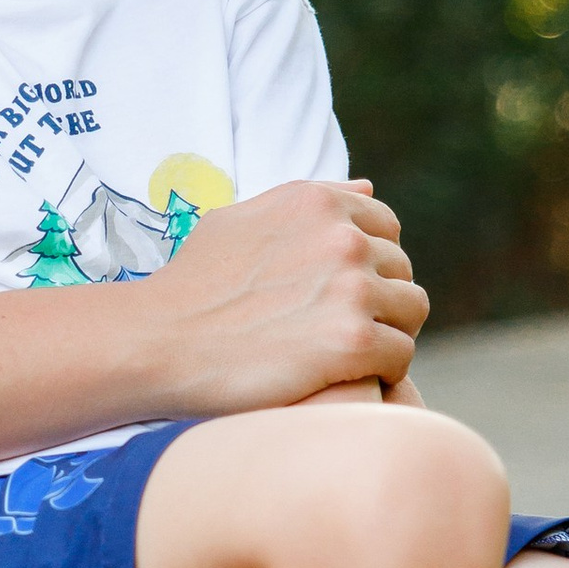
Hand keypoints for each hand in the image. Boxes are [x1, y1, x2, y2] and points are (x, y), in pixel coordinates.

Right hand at [148, 179, 428, 414]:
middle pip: (402, 271)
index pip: (386, 227)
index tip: (340, 293)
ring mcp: (351, 288)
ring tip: (348, 358)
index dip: (370, 263)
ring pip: (411, 311)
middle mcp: (343, 237)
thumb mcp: (241, 219)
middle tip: (336, 333)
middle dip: (379, 301)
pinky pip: (401, 356)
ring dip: (387, 335)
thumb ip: (309, 202)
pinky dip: (381, 372)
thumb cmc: (193, 284)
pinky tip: (346, 379)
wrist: (157, 341)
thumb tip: (367, 188)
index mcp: (319, 203)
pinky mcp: (353, 341)